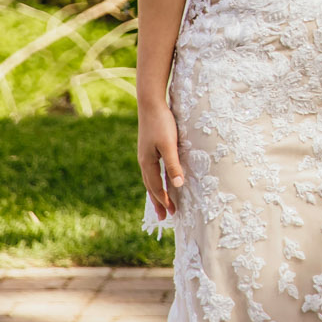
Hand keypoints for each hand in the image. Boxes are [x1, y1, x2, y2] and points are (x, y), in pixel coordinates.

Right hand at [138, 102, 186, 221]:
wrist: (150, 104)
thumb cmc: (162, 123)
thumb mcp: (169, 145)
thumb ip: (173, 164)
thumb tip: (178, 185)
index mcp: (148, 163)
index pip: (157, 187)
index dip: (165, 201)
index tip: (172, 213)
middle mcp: (144, 161)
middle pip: (151, 186)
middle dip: (158, 202)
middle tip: (164, 217)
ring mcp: (145, 155)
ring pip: (150, 179)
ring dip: (156, 192)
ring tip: (161, 203)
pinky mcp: (148, 148)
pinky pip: (152, 170)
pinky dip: (156, 180)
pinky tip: (159, 180)